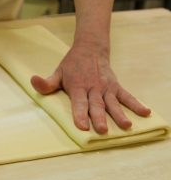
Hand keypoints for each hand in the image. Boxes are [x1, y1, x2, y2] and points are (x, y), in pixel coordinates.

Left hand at [30, 41, 150, 133]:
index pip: (79, 103)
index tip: (82, 126)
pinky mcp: (116, 86)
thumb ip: (47, 82)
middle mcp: (94, 88)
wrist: (90, 48)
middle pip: (97, 105)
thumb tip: (33, 80)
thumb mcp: (57, 72)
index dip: (80, 114)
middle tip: (103, 130)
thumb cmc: (72, 65)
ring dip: (120, 114)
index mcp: (78, 86)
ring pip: (113, 103)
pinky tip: (145, 113)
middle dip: (100, 118)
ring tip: (126, 126)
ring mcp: (106, 87)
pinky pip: (127, 96)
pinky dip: (136, 104)